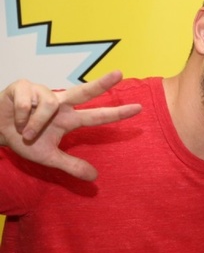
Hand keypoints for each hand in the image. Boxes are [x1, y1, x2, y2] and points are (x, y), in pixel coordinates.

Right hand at [0, 71, 141, 180]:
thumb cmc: (24, 140)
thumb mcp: (48, 157)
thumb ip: (71, 166)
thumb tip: (95, 178)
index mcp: (69, 118)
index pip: (97, 116)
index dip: (117, 113)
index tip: (139, 109)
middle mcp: (60, 102)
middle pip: (84, 91)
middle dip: (101, 83)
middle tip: (120, 73)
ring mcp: (42, 92)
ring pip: (49, 105)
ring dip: (35, 124)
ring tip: (25, 131)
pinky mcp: (23, 86)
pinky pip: (28, 102)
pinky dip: (21, 115)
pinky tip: (15, 116)